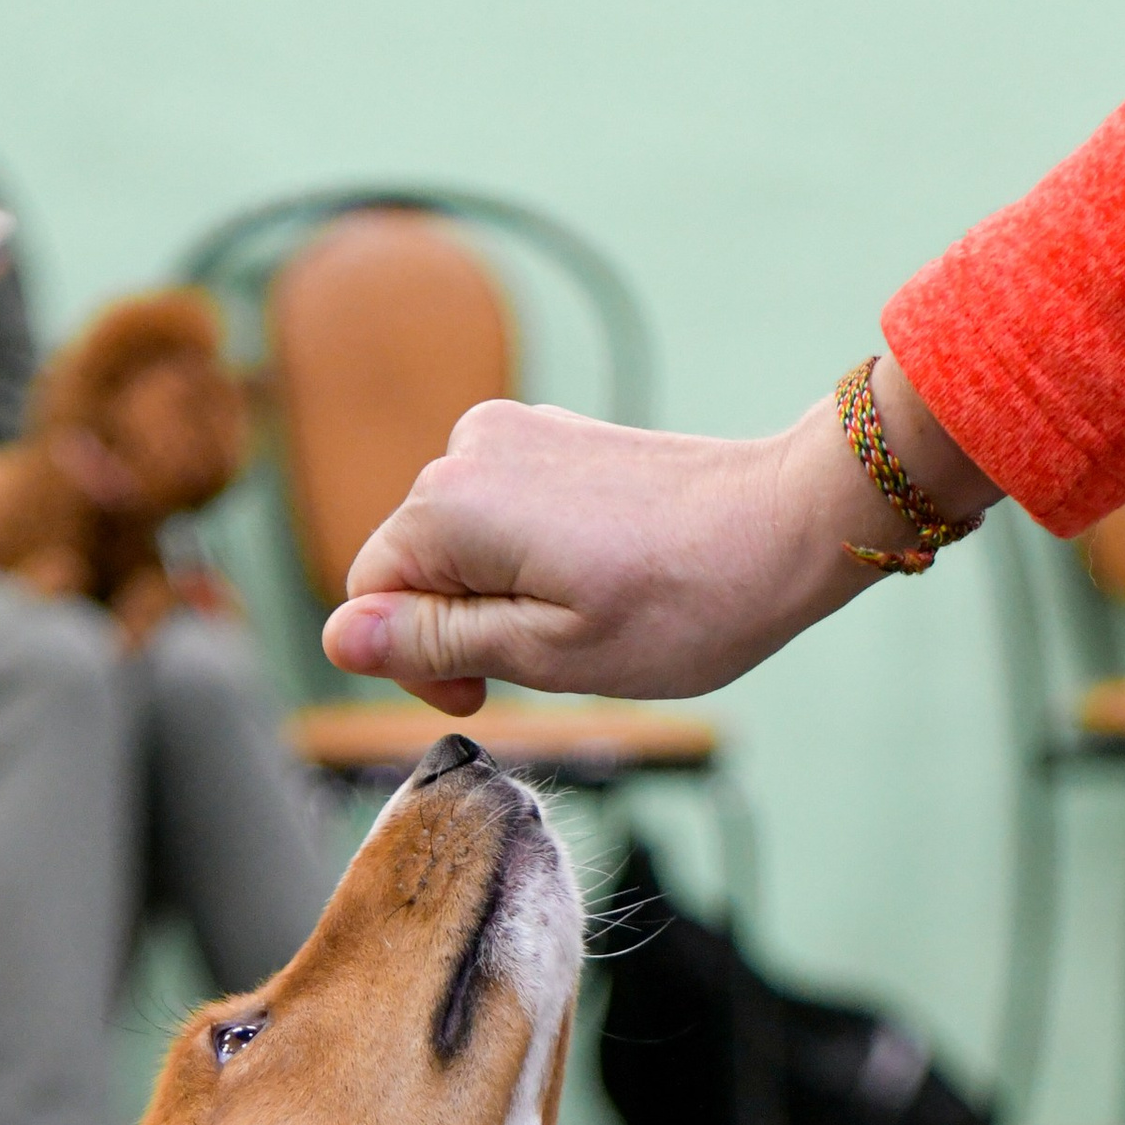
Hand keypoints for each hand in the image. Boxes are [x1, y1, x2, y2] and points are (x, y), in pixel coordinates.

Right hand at [319, 361, 997, 710]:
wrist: (787, 524)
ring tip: (587, 619)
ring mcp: (512, 433)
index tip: (495, 691)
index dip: (415, 665)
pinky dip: (531, 560)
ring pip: (458, 546)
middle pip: (410, 568)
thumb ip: (433, 643)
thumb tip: (337, 638)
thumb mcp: (546, 655)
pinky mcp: (553, 436)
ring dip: (501, 597)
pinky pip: (502, 514)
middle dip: (460, 629)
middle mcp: (465, 451)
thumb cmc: (681, 606)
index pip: (368, 600)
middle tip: (556, 660)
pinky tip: (600, 578)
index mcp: (448, 506)